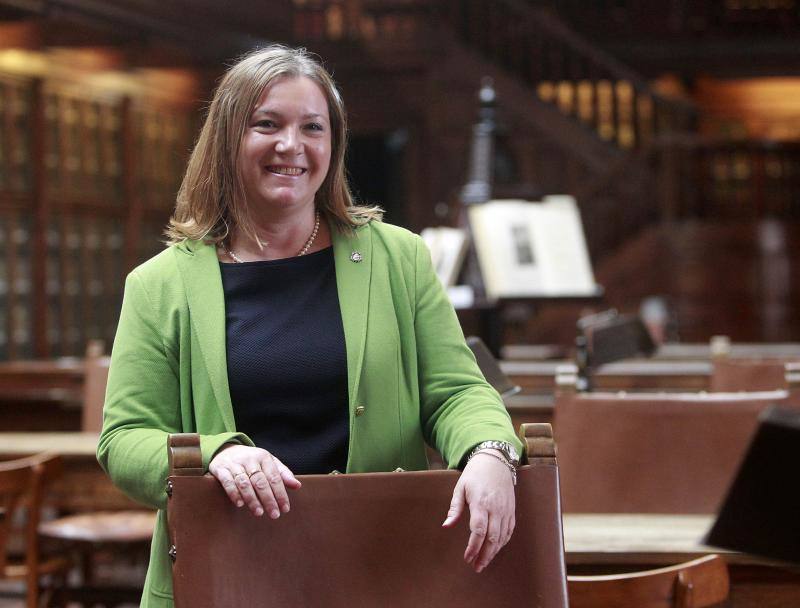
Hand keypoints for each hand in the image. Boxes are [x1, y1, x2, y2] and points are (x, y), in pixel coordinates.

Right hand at [209, 444, 300, 518]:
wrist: (226, 449)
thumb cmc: (252, 460)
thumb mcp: (269, 463)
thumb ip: (283, 474)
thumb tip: (297, 486)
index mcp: (264, 457)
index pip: (274, 477)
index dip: (280, 493)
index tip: (285, 508)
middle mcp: (250, 459)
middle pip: (260, 481)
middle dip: (268, 499)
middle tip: (274, 514)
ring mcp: (234, 464)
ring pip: (244, 483)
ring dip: (252, 499)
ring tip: (258, 513)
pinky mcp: (221, 469)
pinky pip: (228, 482)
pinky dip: (234, 493)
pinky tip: (240, 504)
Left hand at [441, 450, 515, 572]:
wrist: (495, 461)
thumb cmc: (475, 474)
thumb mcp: (460, 488)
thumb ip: (455, 508)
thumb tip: (446, 526)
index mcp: (481, 503)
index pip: (478, 531)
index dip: (473, 547)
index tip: (467, 558)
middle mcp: (496, 509)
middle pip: (492, 538)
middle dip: (484, 555)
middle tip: (476, 567)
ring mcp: (506, 510)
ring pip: (502, 537)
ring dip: (493, 552)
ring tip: (484, 562)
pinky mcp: (512, 510)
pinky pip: (509, 531)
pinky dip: (503, 543)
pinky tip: (495, 549)